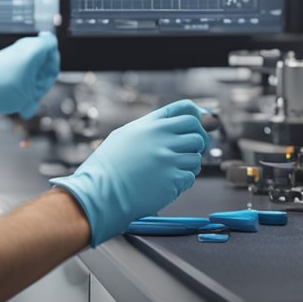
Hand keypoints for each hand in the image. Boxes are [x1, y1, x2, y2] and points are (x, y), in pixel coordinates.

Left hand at [0, 33, 59, 124]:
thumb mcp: (33, 78)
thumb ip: (48, 67)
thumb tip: (50, 44)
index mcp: (33, 47)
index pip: (54, 52)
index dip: (51, 68)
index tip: (43, 78)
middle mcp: (24, 53)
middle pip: (45, 69)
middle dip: (41, 85)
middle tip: (32, 93)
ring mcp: (16, 65)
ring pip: (35, 81)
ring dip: (32, 94)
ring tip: (23, 103)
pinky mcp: (9, 76)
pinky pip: (23, 87)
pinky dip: (23, 97)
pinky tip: (20, 107)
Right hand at [50, 100, 206, 245]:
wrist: (101, 192)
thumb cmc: (108, 167)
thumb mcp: (125, 135)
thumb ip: (151, 128)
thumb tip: (175, 127)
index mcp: (150, 124)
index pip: (185, 109)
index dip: (198, 115)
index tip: (201, 123)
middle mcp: (161, 137)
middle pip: (197, 131)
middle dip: (198, 140)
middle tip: (190, 150)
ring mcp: (169, 159)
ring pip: (196, 156)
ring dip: (189, 163)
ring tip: (171, 169)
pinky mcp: (173, 179)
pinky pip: (190, 176)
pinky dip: (183, 180)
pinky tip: (167, 182)